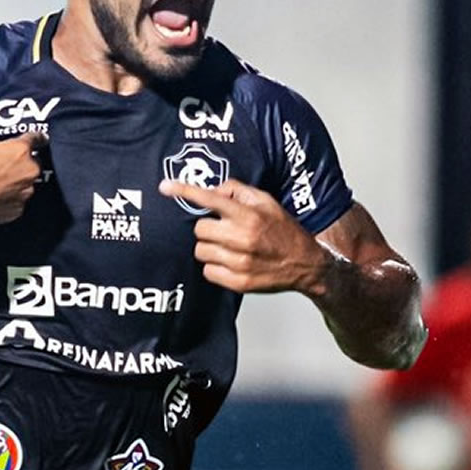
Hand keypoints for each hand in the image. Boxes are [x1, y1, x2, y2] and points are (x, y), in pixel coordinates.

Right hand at [0, 132, 45, 227]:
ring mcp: (25, 192)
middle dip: (21, 165)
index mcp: (20, 150)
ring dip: (15, 183)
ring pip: (25, 184)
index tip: (39, 140)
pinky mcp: (18, 210)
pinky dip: (8, 199)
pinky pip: (17, 201)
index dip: (37, 139)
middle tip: (2, 167)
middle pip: (32, 164)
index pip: (36, 139)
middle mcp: (29, 171)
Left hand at [158, 177, 331, 293]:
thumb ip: (237, 191)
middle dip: (207, 227)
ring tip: (228, 246)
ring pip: (201, 251)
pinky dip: (214, 266)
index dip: (184, 191)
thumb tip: (212, 190)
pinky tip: (231, 262)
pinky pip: (207, 271)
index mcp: (248, 215)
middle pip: (199, 229)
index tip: (165, 186)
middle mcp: (243, 238)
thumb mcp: (266, 202)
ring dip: (210, 247)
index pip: (210, 199)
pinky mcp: (237, 282)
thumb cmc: (284, 230)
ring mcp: (239, 262)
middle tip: (222, 230)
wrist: (305, 263)